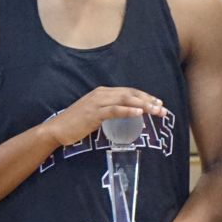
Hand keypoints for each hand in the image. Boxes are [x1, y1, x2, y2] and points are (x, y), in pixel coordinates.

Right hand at [42, 86, 165, 146]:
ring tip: (156, 111)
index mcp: (103, 93)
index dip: (145, 97)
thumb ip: (109, 112)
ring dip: (143, 105)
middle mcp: (101, 94)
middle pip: (130, 94)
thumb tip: (125, 116)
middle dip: (149, 100)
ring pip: (125, 100)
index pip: (129, 92)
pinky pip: (114, 110)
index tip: (159, 103)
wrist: (57, 129)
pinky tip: (139, 113)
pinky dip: (128, 111)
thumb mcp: (96, 114)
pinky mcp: (94, 114)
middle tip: (163, 108)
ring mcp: (97, 103)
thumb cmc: (76, 124)